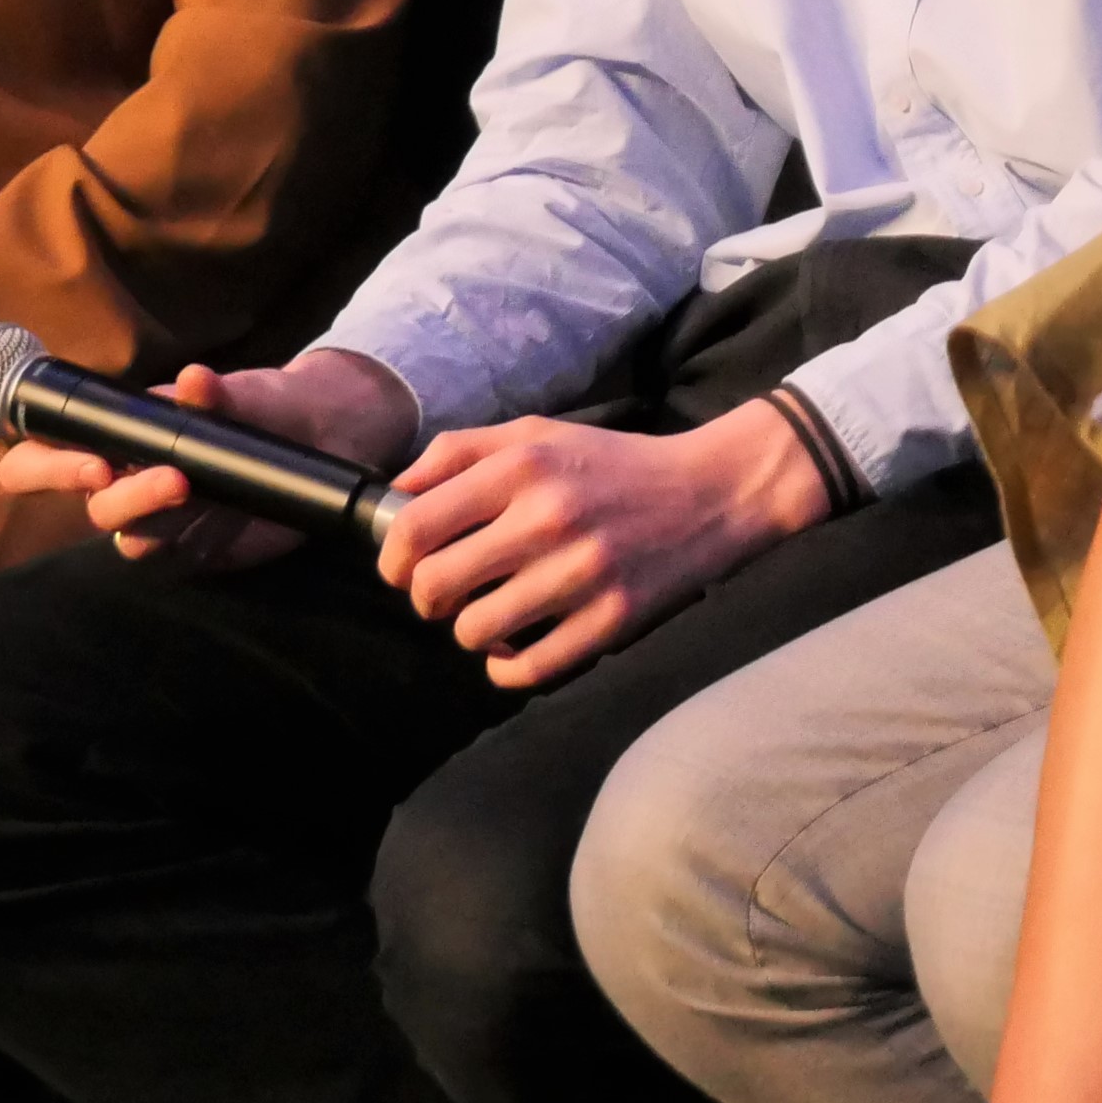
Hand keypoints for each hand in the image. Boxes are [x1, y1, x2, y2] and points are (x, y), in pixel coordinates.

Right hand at [6, 347, 419, 570]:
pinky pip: (171, 564)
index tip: (97, 461)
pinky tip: (217, 525)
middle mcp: (126, 482)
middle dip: (121, 497)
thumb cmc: (265, 405)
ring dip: (152, 521)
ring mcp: (158, 522)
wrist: (324, 437)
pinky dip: (187, 548)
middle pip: (93, 506)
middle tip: (171, 479)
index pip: (44, 455)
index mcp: (118, 437)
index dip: (48, 465)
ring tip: (195, 492)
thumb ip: (217, 393)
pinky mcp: (191, 554)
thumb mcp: (246, 393)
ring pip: (128, 540)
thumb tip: (194, 379)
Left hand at [378, 397, 829, 690]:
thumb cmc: (610, 464)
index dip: (392, 558)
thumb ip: (461, 451)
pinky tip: (518, 646)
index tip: (402, 566)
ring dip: (473, 630)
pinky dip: (508, 666)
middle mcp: (548, 517)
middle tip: (450, 593)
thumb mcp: (538, 432)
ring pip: (474, 633)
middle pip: (434, 589)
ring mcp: (581, 574)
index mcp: (524, 465)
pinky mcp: (609, 621)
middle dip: (429, 598)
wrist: (710, 492)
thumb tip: (394, 490)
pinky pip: (525, 670)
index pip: (414, 528)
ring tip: (496, 612)